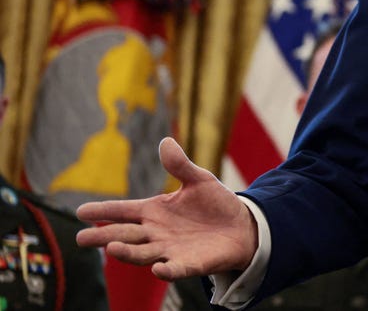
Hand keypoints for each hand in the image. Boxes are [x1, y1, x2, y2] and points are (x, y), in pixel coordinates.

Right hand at [76, 137, 257, 279]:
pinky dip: (166, 270)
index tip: (81, 211)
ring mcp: (170, 250)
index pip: (123, 211)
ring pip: (143, 254)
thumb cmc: (214, 204)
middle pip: (124, 235)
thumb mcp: (199, 180)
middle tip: (82, 237)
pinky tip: (158, 269)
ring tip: (112, 248)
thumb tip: (165, 141)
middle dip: (104, 236)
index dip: (103, 210)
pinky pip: (175, 269)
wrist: (241, 226)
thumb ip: (180, 165)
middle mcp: (155, 233)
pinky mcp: (189, 264)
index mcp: (153, 211)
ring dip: (128, 253)